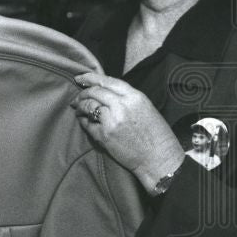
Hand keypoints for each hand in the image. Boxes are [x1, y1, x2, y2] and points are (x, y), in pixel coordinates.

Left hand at [71, 71, 184, 193]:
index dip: (90, 78)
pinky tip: (84, 121)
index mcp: (135, 96)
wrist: (159, 158)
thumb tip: (106, 94)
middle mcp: (122, 105)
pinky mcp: (105, 135)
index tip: (79, 78)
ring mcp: (112, 120)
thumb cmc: (156, 135)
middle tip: (77, 98)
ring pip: (88, 106)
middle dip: (82, 94)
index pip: (107, 81)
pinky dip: (83, 121)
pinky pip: (88, 124)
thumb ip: (126, 99)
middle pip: (94, 92)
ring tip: (78, 109)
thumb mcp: (146, 108)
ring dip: (80, 106)